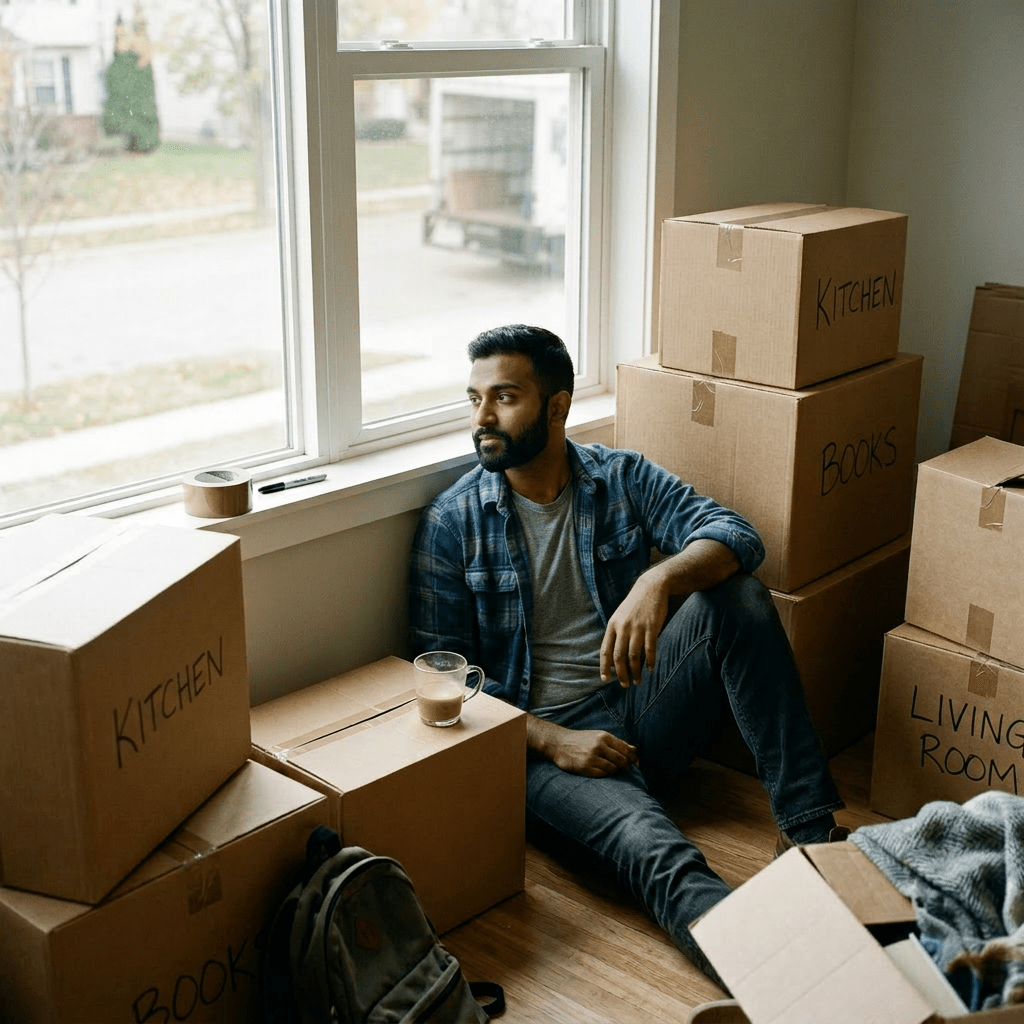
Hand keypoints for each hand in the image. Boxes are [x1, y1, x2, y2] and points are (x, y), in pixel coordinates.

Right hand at [527, 718, 638, 776]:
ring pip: (613, 769)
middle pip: (621, 760)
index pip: (626, 749)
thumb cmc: (582, 739)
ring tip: (614, 770)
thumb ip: (617, 742)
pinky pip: (603, 774)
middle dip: (626, 766)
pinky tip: (603, 772)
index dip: (634, 758)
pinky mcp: (585, 767)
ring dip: (616, 771)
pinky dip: (606, 774)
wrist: (559, 743)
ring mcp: (592, 757)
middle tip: (626, 769)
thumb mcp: (599, 736)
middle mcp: (599, 746)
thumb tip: (635, 749)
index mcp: (604, 736)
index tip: (636, 763)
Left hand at [600, 570, 668, 686]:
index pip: (605, 650)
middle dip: (621, 674)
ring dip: (635, 672)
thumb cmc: (635, 605)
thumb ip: (616, 633)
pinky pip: (650, 649)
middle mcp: (623, 627)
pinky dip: (650, 661)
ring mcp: (638, 627)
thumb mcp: (620, 616)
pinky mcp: (652, 627)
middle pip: (619, 657)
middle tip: (625, 685)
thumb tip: (613, 656)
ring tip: (638, 681)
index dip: (604, 666)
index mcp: (612, 625)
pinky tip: (651, 669)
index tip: (605, 679)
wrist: (651, 587)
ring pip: (633, 656)